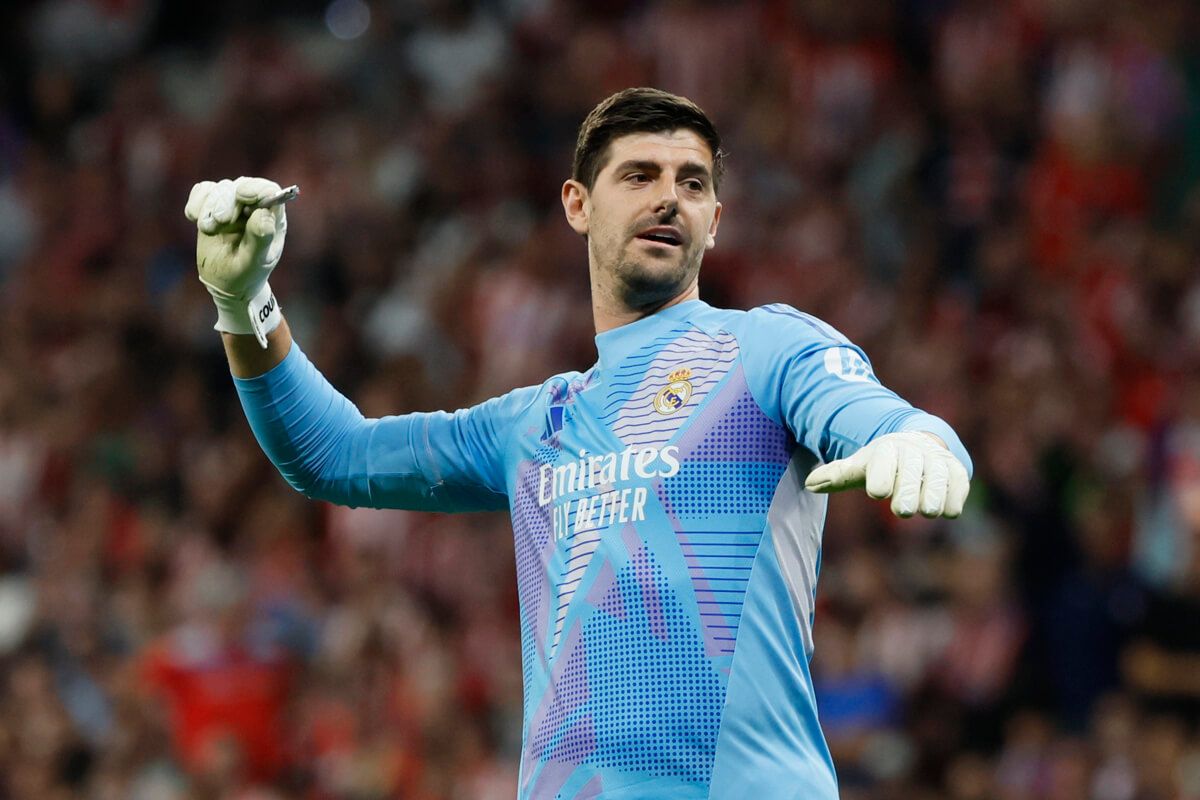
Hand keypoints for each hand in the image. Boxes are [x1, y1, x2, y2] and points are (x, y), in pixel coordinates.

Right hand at [184, 177, 287, 346]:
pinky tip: (194, 219)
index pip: (269, 190)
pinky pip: (202, 190)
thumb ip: (260, 239)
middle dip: (227, 202)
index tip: (242, 196)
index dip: (256, 188)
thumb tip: (261, 214)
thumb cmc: (246, 274)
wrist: (226, 282)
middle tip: (221, 222)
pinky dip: (196, 203)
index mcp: (272, 218)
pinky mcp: (212, 205)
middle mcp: (254, 206)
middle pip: (241, 186)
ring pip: (220, 188)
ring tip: (210, 230)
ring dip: (210, 207)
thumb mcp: (254, 262)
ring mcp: (233, 204)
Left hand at [804, 431, 969, 517]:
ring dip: (933, 497)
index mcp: (887, 449)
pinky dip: (954, 499)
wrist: (918, 445)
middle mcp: (914, 452)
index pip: (884, 464)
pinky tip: (948, 510)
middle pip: (911, 475)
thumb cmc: (882, 463)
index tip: (878, 492)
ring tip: (928, 511)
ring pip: (938, 480)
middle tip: (902, 511)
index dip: (882, 478)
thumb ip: (837, 475)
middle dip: (907, 492)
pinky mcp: (957, 472)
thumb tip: (809, 483)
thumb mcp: (859, 466)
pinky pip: (959, 486)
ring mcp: (937, 462)